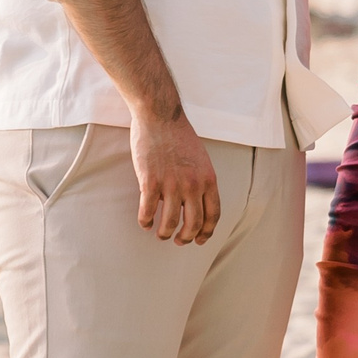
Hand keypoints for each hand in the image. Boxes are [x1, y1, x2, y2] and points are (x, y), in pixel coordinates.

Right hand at [130, 111, 218, 244]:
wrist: (160, 115)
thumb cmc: (178, 134)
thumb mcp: (201, 159)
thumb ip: (200, 180)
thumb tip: (194, 202)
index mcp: (208, 179)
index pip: (213, 214)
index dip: (207, 232)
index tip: (200, 239)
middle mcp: (193, 185)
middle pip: (193, 224)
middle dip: (186, 238)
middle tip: (179, 241)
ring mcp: (171, 184)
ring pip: (170, 223)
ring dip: (165, 233)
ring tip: (160, 234)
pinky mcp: (150, 182)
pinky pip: (148, 211)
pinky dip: (145, 221)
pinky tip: (144, 223)